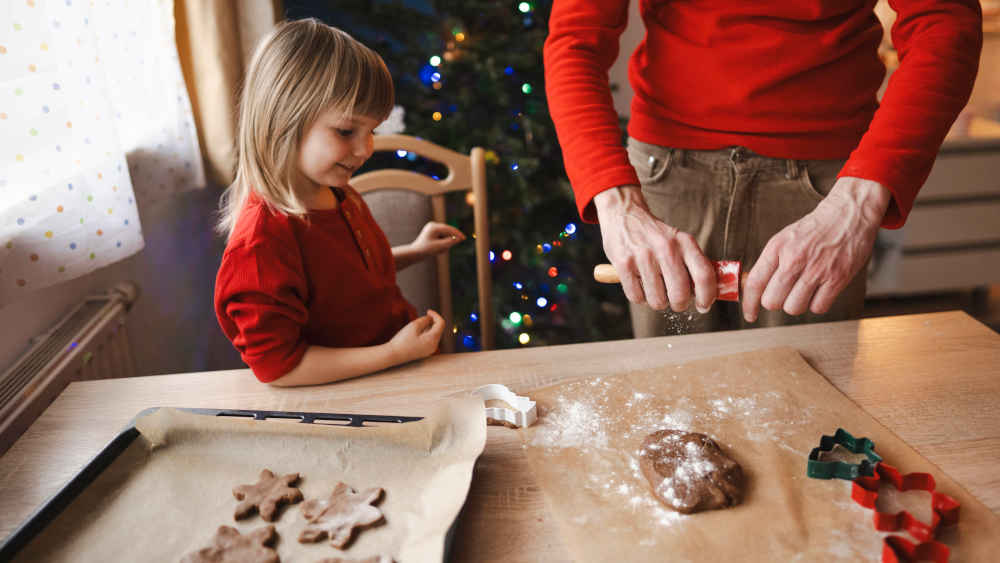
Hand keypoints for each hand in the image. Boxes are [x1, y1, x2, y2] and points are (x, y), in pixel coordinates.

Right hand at [389, 309, 444, 362]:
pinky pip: (429, 340)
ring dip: (428, 327)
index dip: (436, 315)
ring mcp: (430, 350)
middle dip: (431, 321)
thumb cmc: (402, 340)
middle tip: (420, 318)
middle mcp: (434, 346)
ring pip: (433, 334)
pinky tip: (415, 333)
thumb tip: (431, 319)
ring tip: (415, 327)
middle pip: (438, 329)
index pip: (441, 323)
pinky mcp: (425, 352)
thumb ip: (425, 320)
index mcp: (433, 339)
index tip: (427, 311)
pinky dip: (425, 333)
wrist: (393, 355)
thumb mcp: (414, 325)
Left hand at [410, 222, 464, 258]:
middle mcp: (433, 225)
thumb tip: (459, 238)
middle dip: (449, 241)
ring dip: (445, 243)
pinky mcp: (433, 232)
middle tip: (445, 249)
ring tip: (438, 251)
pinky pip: (442, 237)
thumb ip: (450, 242)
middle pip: (448, 232)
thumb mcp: (439, 247)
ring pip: (446, 235)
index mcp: (434, 226)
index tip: (464, 238)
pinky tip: (437, 249)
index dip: (457, 234)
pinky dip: (443, 243)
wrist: (416, 253)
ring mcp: (433, 228)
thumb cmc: (426, 250)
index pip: (449, 229)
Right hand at [593, 186, 716, 311]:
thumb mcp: (680, 240)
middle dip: (679, 305)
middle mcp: (665, 248)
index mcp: (684, 242)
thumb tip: (709, 293)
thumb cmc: (656, 235)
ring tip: (655, 290)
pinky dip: (639, 298)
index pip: (704, 276)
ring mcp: (643, 256)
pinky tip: (640, 285)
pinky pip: (636, 297)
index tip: (703, 305)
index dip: (707, 297)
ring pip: (658, 300)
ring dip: (658, 302)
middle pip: (680, 294)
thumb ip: (693, 263)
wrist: (624, 214)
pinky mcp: (624, 264)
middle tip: (676, 301)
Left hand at [741, 177, 890, 321]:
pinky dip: (817, 304)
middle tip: (784, 294)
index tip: (750, 314)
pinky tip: (820, 291)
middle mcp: (794, 259)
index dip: (748, 304)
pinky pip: (818, 308)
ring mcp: (816, 270)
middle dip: (776, 302)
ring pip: (794, 308)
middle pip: (772, 301)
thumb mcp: (784, 239)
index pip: (755, 283)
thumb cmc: (814, 229)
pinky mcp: (837, 278)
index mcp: (777, 248)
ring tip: (804, 290)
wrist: (848, 214)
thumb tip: (753, 289)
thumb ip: (769, 263)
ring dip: (797, 304)